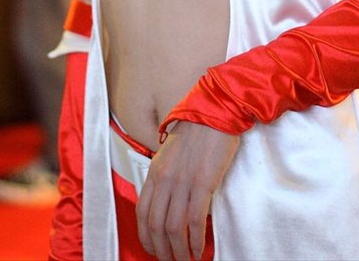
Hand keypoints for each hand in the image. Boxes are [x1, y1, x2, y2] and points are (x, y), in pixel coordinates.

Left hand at [136, 121, 238, 260]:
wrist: (215, 112)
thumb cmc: (198, 131)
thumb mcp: (172, 153)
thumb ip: (166, 176)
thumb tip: (169, 202)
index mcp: (155, 171)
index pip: (142, 213)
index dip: (146, 237)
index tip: (154, 249)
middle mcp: (165, 179)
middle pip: (155, 226)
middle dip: (162, 250)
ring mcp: (182, 182)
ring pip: (173, 228)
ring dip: (179, 251)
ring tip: (186, 260)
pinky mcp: (202, 183)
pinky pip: (195, 221)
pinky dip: (196, 241)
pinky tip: (200, 250)